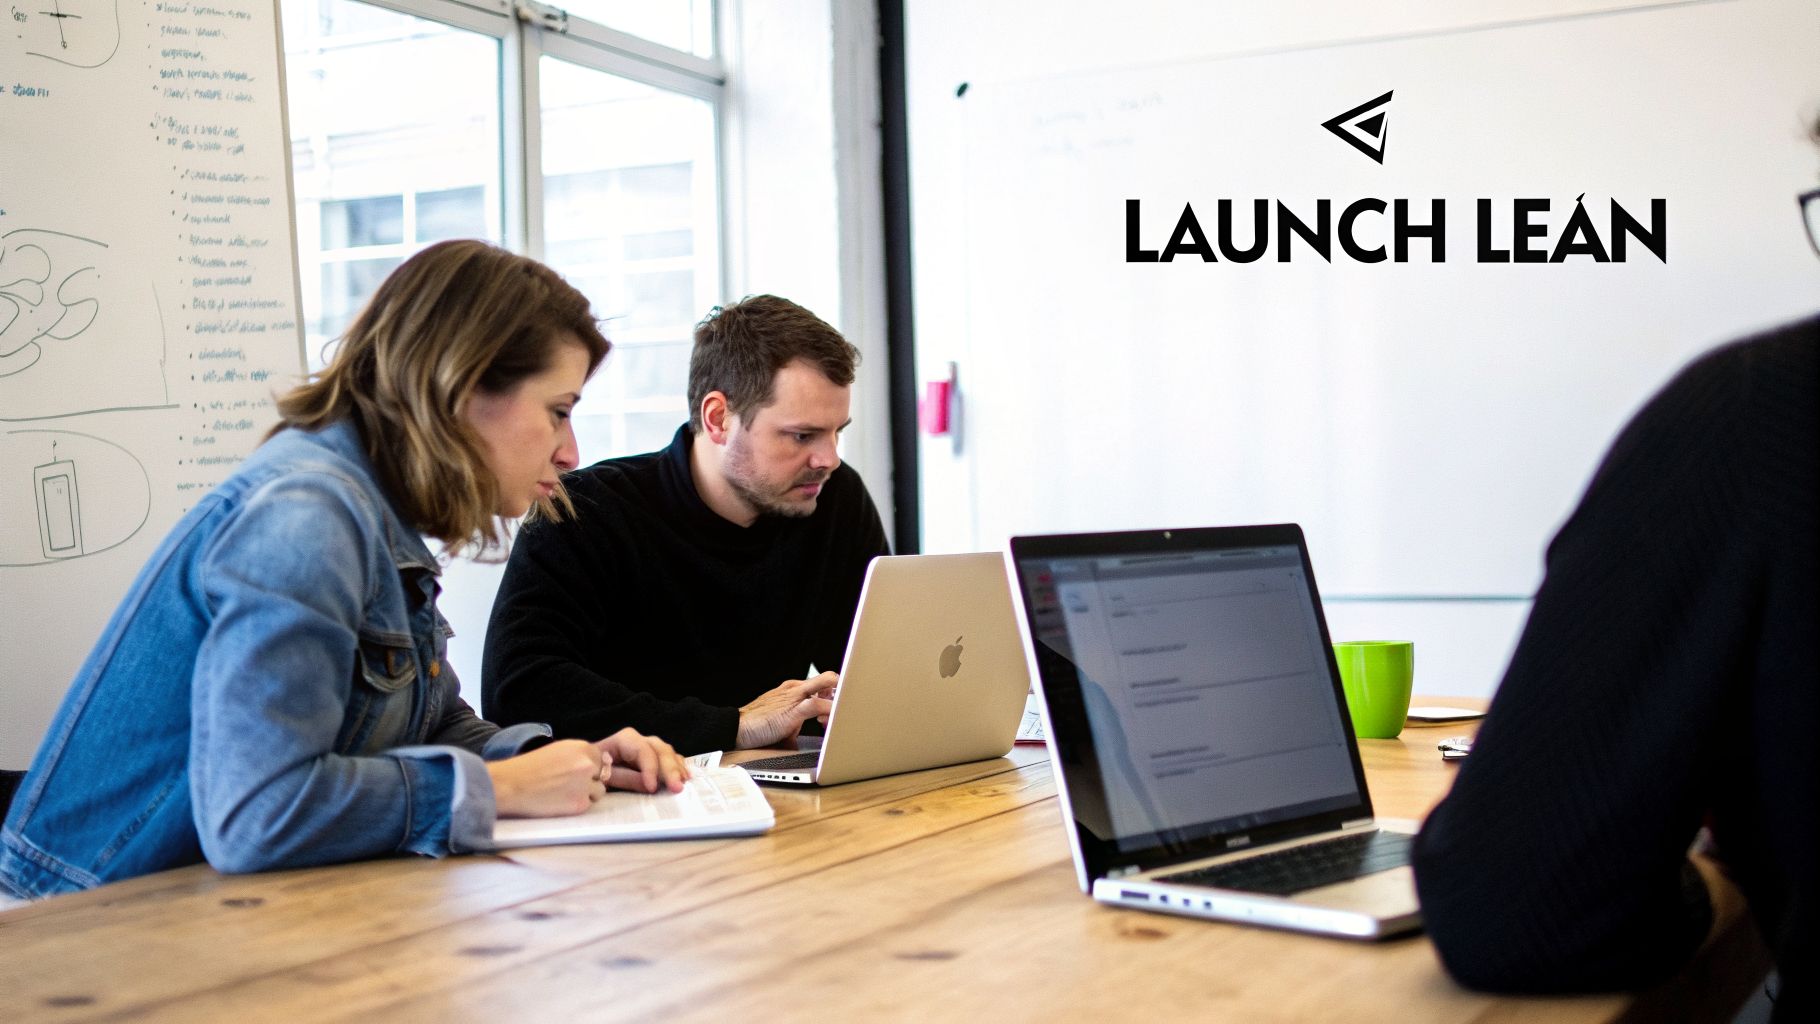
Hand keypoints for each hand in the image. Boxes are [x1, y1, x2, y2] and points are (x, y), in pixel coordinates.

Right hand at [486, 739, 605, 817]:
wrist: (510, 785)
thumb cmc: (528, 768)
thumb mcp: (557, 751)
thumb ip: (578, 755)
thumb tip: (597, 762)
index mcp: (581, 748)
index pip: (600, 758)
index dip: (591, 767)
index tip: (577, 772)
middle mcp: (587, 765)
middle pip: (603, 774)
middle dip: (590, 779)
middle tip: (568, 784)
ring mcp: (585, 785)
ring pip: (599, 791)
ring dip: (587, 793)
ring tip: (563, 793)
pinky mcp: (579, 804)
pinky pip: (588, 804)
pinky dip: (577, 805)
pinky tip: (560, 802)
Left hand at [597, 727, 689, 793]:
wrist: (587, 770)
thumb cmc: (592, 771)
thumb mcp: (604, 776)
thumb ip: (626, 779)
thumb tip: (650, 786)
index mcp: (624, 740)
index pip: (642, 750)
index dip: (650, 768)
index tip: (652, 788)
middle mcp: (639, 740)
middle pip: (659, 749)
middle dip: (669, 769)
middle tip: (676, 788)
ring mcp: (648, 748)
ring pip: (667, 752)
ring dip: (676, 768)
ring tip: (683, 782)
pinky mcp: (653, 758)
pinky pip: (670, 758)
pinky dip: (678, 767)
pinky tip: (685, 777)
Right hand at [737, 672, 837, 748]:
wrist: (737, 728)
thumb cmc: (756, 726)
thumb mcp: (781, 724)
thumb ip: (794, 728)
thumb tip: (799, 745)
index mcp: (793, 689)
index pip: (822, 684)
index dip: (833, 696)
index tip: (835, 712)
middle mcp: (796, 688)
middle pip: (829, 677)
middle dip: (842, 691)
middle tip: (844, 709)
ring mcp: (795, 696)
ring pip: (828, 683)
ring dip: (840, 700)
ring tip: (842, 717)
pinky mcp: (794, 709)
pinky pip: (819, 704)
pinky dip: (831, 710)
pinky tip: (832, 720)